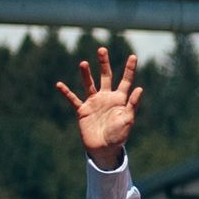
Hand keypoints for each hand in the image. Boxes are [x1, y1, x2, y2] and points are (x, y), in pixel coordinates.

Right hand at [56, 45, 140, 161]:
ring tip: (83, 63)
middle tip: (102, 49)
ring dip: (86, 74)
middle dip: (104, 63)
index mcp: (120, 99)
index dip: (129, 69)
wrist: (104, 149)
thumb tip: (139, 88)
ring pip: (89, 84)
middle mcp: (106, 98)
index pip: (126, 81)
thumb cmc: (118, 136)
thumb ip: (132, 104)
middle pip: (106, 76)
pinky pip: (73, 99)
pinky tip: (59, 84)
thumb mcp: (128, 120)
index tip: (133, 56)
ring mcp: (94, 103)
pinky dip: (66, 92)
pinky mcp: (83, 110)